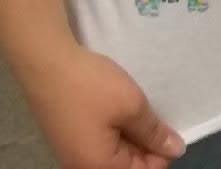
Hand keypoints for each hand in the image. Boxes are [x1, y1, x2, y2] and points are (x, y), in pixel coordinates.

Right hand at [16, 43, 182, 168]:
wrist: (45, 62)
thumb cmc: (91, 86)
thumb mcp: (132, 106)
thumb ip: (154, 133)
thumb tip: (176, 151)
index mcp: (98, 167)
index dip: (162, 152)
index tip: (166, 125)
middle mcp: (82, 167)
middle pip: (127, 166)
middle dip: (145, 144)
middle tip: (151, 113)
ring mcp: (72, 154)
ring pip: (114, 154)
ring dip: (130, 135)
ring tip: (135, 108)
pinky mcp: (67, 138)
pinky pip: (99, 144)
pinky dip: (114, 130)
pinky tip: (118, 109)